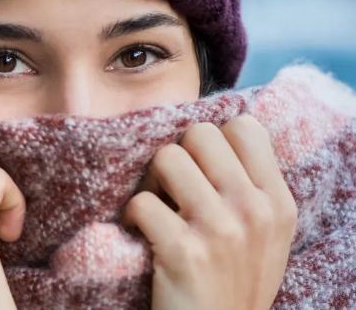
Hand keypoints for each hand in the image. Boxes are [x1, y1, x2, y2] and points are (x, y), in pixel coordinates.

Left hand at [121, 114, 298, 309]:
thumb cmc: (234, 282)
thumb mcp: (266, 235)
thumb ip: (250, 188)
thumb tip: (211, 138)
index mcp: (277, 201)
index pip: (245, 127)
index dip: (214, 140)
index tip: (202, 168)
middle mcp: (253, 210)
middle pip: (199, 134)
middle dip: (178, 155)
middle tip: (172, 187)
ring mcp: (220, 229)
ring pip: (166, 158)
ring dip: (151, 182)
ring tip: (157, 209)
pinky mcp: (183, 250)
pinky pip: (141, 201)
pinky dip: (132, 216)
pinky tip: (142, 233)